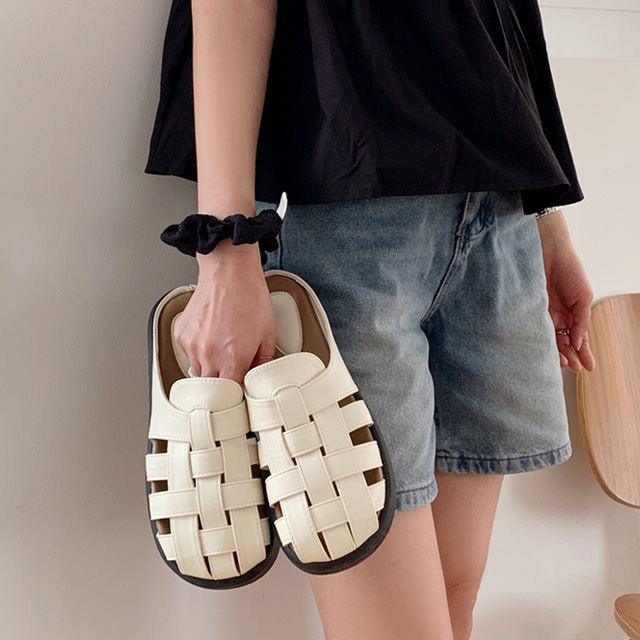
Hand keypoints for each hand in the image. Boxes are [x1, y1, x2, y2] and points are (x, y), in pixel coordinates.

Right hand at [172, 240, 276, 384]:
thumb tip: (257, 376)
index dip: (238, 391)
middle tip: (232, 370)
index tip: (241, 386)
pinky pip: (189, 353)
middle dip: (223, 383)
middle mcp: (209, 355)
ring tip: (222, 347)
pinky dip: (199, 350)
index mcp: (233, 359)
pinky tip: (212, 335)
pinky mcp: (182, 335)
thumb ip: (263, 361)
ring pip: (198, 371)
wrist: (229, 272)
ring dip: (210, 367)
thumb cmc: (250, 296)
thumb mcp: (268, 334)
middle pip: (212, 387)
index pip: (232, 393)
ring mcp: (192, 345)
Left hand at [537, 216, 595, 372]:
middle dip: (569, 357)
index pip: (579, 339)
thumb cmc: (570, 270)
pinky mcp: (528, 311)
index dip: (583, 353)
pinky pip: (533, 329)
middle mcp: (557, 318)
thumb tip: (579, 343)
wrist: (548, 251)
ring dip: (555, 352)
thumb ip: (581, 320)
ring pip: (548, 340)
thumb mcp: (583, 296)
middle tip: (572, 367)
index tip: (588, 368)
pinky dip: (538, 341)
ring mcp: (542, 315)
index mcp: (573, 315)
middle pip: (563, 343)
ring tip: (560, 362)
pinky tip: (542, 350)